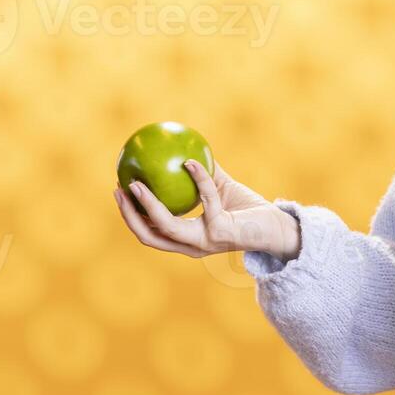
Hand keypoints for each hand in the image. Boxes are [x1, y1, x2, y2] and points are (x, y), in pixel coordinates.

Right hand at [113, 159, 301, 260]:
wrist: (276, 225)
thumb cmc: (248, 208)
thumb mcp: (219, 188)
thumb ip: (199, 174)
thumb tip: (178, 148)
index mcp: (187, 239)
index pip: (150, 233)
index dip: (131, 216)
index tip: (119, 190)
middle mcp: (192, 246)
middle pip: (148, 236)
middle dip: (129, 215)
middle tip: (119, 188)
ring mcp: (205, 242)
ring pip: (166, 226)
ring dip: (147, 205)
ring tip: (136, 182)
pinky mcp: (221, 232)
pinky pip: (204, 198)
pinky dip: (197, 178)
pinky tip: (189, 161)